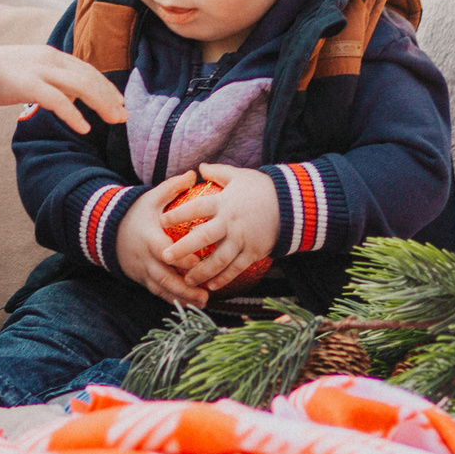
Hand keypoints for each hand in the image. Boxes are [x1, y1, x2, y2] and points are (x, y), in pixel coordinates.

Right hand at [0, 44, 127, 135]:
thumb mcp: (25, 73)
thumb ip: (46, 81)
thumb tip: (64, 97)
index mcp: (49, 55)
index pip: (86, 69)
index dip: (105, 85)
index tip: (119, 101)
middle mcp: (49, 59)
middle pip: (89, 77)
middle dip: (110, 96)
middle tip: (125, 115)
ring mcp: (39, 70)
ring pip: (82, 86)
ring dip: (101, 104)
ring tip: (114, 120)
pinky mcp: (28, 84)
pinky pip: (58, 100)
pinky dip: (74, 114)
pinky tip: (85, 127)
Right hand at [116, 173, 212, 305]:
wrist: (107, 229)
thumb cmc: (135, 211)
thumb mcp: (151, 197)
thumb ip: (172, 187)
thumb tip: (194, 174)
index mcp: (149, 238)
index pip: (164, 251)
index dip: (180, 259)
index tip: (197, 264)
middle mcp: (145, 258)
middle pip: (165, 277)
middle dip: (185, 289)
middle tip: (206, 296)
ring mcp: (142, 271)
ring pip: (162, 289)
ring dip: (182, 298)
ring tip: (203, 304)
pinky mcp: (141, 278)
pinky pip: (157, 292)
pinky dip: (172, 299)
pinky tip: (190, 305)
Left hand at [160, 164, 281, 290]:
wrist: (293, 204)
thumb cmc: (263, 188)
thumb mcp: (239, 176)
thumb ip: (218, 172)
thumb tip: (199, 167)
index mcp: (224, 202)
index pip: (196, 209)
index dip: (178, 215)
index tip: (161, 221)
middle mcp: (231, 222)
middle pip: (203, 238)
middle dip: (183, 249)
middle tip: (165, 257)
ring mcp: (243, 239)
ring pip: (218, 259)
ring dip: (201, 271)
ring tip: (186, 279)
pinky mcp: (255, 252)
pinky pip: (236, 268)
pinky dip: (223, 278)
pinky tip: (211, 285)